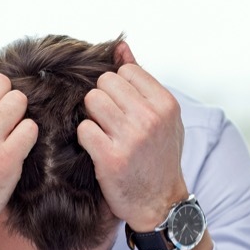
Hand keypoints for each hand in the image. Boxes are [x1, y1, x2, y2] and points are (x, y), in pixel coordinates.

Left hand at [77, 41, 187, 230]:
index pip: (125, 72)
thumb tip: (120, 45)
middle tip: (112, 122)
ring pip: (91, 102)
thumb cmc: (159, 156)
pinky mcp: (111, 158)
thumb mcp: (163, 117)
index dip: (119, 88)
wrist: (160, 203)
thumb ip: (141, 80)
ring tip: (105, 133)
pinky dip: (86, 139)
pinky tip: (99, 150)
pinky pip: (84, 129)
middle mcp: (151, 118)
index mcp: (165, 104)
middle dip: (103, 100)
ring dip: (93, 117)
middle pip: (104, 83)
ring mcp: (131, 138)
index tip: (124, 108)